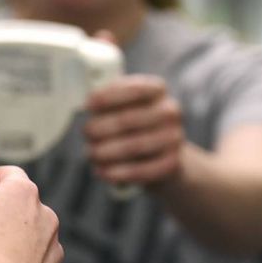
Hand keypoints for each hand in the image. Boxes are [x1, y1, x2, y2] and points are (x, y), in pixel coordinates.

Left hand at [84, 74, 183, 188]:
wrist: (159, 152)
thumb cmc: (131, 122)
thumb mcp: (122, 104)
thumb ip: (107, 100)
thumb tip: (90, 106)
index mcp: (157, 89)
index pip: (135, 89)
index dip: (109, 97)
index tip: (89, 105)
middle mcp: (170, 111)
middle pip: (129, 120)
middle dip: (101, 127)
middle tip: (87, 133)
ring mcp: (174, 137)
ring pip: (134, 146)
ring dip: (107, 152)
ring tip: (92, 154)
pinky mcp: (172, 163)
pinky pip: (142, 170)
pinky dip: (119, 173)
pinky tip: (103, 172)